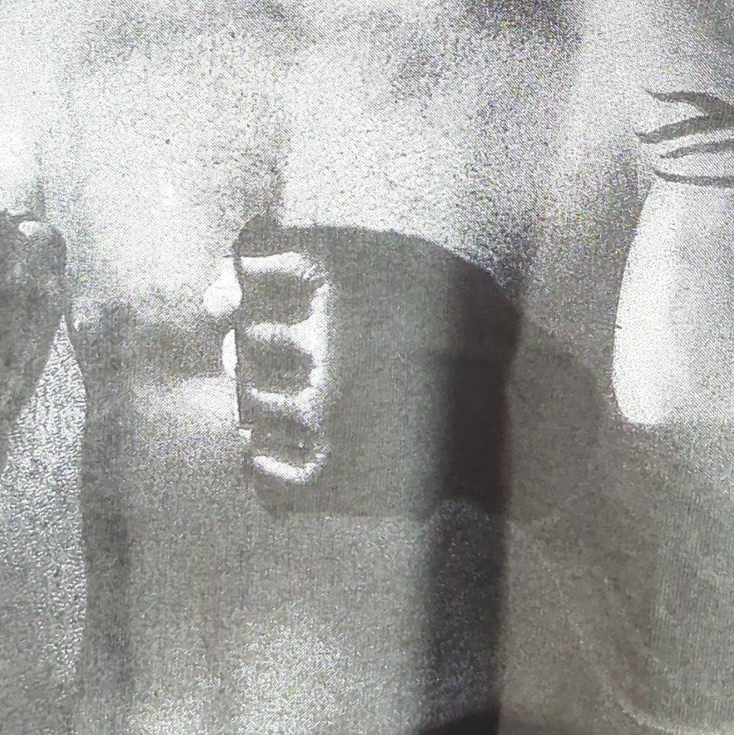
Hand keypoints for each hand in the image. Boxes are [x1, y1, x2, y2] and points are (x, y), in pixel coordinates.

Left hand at [220, 218, 518, 518]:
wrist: (525, 415)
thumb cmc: (454, 324)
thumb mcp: (392, 263)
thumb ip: (298, 256)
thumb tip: (208, 290)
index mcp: (341, 272)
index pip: (248, 264)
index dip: (265, 281)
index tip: (298, 295)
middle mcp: (326, 336)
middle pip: (244, 331)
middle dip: (272, 343)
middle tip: (322, 355)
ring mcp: (327, 411)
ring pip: (247, 398)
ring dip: (272, 398)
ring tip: (320, 397)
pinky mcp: (334, 477)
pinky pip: (262, 467)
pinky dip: (277, 457)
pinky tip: (310, 443)